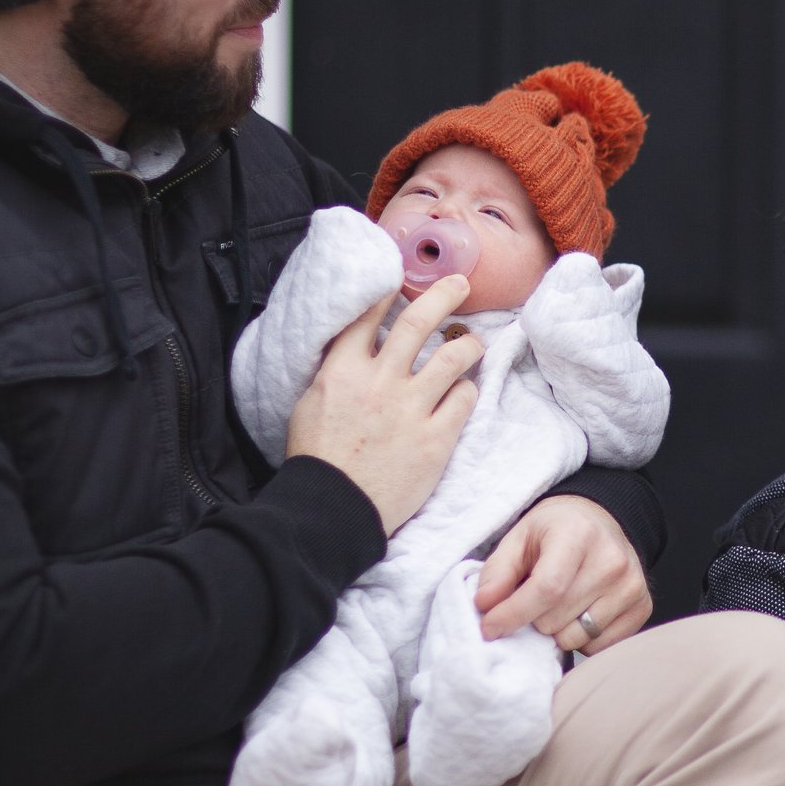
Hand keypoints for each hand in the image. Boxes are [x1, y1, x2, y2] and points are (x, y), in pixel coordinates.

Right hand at [284, 276, 479, 534]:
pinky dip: (467, 390)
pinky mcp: (436, 438)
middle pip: (419, 322)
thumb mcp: (311, 403)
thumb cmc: (318, 458)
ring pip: (453, 357)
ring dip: (469, 344)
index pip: (369, 315)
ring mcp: (411, 409)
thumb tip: (355, 345)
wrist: (334, 509)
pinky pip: (465, 398)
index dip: (390, 290)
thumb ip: (336, 371)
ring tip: (473, 343)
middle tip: (460, 284)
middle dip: (444, 295)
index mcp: (342, 370)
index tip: (405, 276)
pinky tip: (464, 391)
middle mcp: (380, 382)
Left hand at [475, 494, 652, 654]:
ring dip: (557, 631)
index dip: (513, 614)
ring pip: (576, 638)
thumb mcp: (519, 538)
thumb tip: (484, 606)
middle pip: (556, 620)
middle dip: (533, 620)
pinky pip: (599, 646)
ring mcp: (632, 586)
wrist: (602, 522)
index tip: (489, 627)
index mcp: (579, 535)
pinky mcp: (643, 607)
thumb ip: (497, 571)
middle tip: (535, 600)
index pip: (547, 588)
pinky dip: (582, 639)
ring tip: (559, 605)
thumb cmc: (555, 531)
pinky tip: (580, 613)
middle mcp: (612, 561)